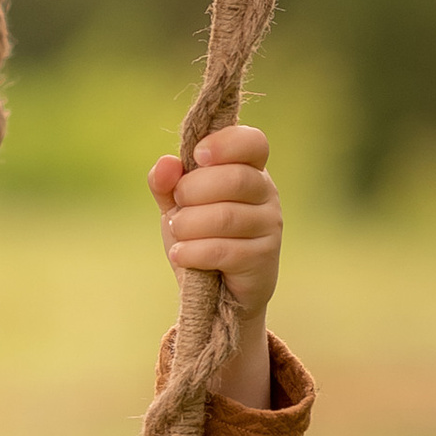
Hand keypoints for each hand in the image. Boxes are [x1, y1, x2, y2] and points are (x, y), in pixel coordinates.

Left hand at [150, 122, 281, 407]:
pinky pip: (224, 251)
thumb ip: (167, 184)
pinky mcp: (264, 259)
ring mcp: (270, 226)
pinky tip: (180, 255)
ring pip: (227, 217)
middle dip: (193, 191)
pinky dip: (193, 252)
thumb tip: (165, 165)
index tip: (198, 156)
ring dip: (189, 225)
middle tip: (178, 207)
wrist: (216, 292)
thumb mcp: (178, 206)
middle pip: (236, 178)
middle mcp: (266, 194)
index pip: (253, 143)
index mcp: (248, 169)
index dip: (226, 144)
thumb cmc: (199, 236)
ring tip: (177, 233)